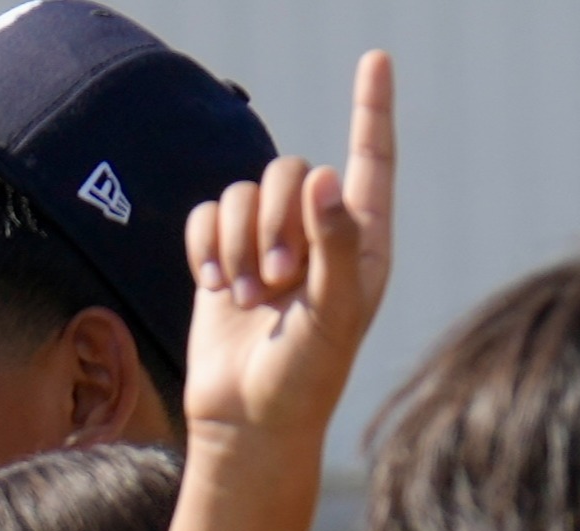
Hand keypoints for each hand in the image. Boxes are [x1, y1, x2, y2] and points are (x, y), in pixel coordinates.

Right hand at [174, 52, 394, 445]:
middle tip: (276, 281)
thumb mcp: (334, 315)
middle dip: (273, 221)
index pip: (370, 159)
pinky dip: (204, 248)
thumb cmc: (306, 378)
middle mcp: (317, 234)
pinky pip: (205, 215)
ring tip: (246, 298)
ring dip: (237, 245)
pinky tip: (213, 287)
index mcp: (362, 242)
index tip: (375, 58)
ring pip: (242, 194)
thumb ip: (336, 244)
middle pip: (287, 172)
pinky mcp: (222, 257)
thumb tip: (323, 176)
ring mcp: (268, 244)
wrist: (246, 423)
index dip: (372, 108)